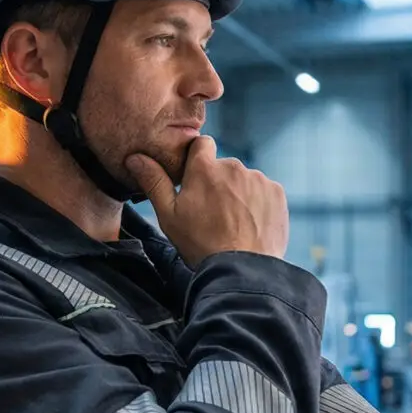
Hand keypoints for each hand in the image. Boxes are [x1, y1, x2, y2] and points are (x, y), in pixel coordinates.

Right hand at [127, 137, 288, 267]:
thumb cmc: (201, 244)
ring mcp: (258, 179)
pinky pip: (264, 192)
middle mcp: (233, 166)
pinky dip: (257, 204)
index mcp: (204, 168)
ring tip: (233, 223)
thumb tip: (135, 157)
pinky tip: (250, 225)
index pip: (201, 143)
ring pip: (244, 180)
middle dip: (218, 183)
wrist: (243, 269)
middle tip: (212, 213)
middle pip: (223, 167)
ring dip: (239, 194)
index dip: (197, 159)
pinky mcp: (276, 193)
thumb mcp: (169, 215)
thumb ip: (154, 182)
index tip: (195, 179)